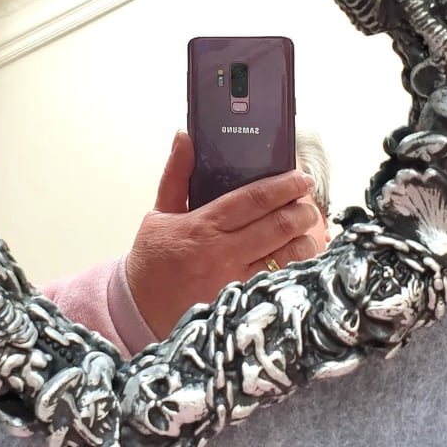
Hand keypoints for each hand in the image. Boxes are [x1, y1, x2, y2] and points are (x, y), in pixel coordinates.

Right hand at [126, 131, 322, 339]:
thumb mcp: (159, 212)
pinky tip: (299, 256)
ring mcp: (235, 280)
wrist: (140, 309)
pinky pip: (281, 281)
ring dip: (305, 238)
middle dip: (302, 209)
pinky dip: (297, 266)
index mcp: (203, 224)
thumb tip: (184, 137)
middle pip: (279, 224)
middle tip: (307, 202)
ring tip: (306, 229)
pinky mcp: (243, 301)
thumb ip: (176, 174)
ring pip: (289, 255)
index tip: (300, 177)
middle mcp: (222, 252)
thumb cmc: (153, 259)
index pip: (254, 198)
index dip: (284, 185)